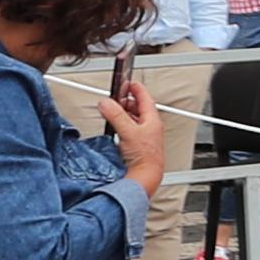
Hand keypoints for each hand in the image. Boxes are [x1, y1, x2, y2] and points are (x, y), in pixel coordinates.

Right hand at [101, 77, 169, 191]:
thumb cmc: (146, 158)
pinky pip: (130, 130)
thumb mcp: (129, 132)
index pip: (145, 99)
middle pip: (139, 109)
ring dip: (124, 114)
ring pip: (134, 120)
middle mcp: (150, 128)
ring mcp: (145, 137)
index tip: (129, 82)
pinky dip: (122, 126)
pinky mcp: (138, 146)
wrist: (146, 177)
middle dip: (127, 102)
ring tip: (114, 112)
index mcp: (153, 121)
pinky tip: (116, 129)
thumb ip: (116, 116)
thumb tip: (106, 103)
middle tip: (117, 98)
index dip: (136, 89)